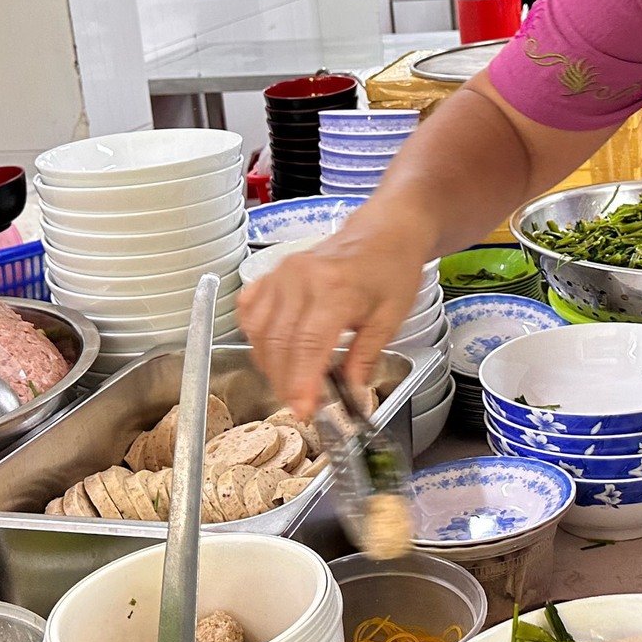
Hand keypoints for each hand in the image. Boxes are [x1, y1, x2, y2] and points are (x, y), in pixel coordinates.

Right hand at [237, 222, 428, 414]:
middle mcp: (300, 279)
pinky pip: (251, 311)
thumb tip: (351, 395)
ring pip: (259, 331)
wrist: (384, 231)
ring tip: (290, 385)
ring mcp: (281, 274)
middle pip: (279, 342)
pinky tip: (273, 353)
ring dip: (269, 364)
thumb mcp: (389, 318)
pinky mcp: (272, 274)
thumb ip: (365, 358)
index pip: (307, 345)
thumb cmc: (391, 269)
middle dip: (285, 382)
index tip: (305, 410)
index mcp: (334, 289)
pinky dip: (256, 337)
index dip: (301, 383)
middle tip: (300, 405)